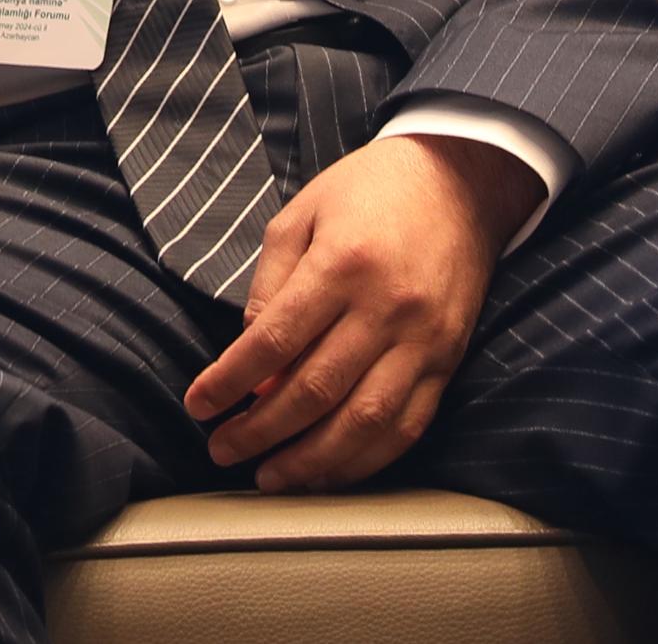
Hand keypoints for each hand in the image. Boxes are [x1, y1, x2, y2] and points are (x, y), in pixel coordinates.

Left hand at [183, 133, 542, 490]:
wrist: (459, 181)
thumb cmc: (367, 192)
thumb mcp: (301, 215)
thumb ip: (269, 287)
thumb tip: (250, 364)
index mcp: (341, 264)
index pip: (274, 342)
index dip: (229, 383)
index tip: (198, 407)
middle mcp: (385, 307)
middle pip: (315, 390)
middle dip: (260, 431)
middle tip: (222, 450)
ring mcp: (423, 340)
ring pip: (364, 422)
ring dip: (312, 461)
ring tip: (271, 477)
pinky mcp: (448, 361)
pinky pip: (408, 426)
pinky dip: (365, 459)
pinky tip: (329, 471)